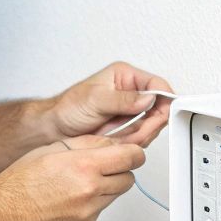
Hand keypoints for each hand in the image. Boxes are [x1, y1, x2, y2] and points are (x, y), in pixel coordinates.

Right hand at [0, 135, 145, 220]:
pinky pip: (100, 211)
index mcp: (84, 166)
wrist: (3, 212)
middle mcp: (90, 191)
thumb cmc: (21, 181)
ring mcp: (89, 212)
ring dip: (105, 188)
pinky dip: (91, 204)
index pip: (132, 157)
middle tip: (101, 168)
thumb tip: (111, 143)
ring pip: (115, 196)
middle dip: (119, 171)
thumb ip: (88, 144)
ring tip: (79, 184)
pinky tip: (69, 200)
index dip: (133, 153)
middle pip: (128, 178)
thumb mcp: (54, 148)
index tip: (130, 154)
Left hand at [44, 62, 174, 147]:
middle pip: (159, 108)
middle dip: (150, 123)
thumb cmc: (68, 108)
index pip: (157, 85)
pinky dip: (132, 143)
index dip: (165, 99)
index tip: (162, 113)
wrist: (55, 128)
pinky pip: (141, 138)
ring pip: (151, 126)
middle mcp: (131, 93)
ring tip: (119, 137)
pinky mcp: (127, 128)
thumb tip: (147, 99)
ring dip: (139, 135)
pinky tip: (118, 142)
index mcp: (125, 77)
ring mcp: (131, 112)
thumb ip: (123, 99)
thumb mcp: (95, 99)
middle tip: (137, 132)